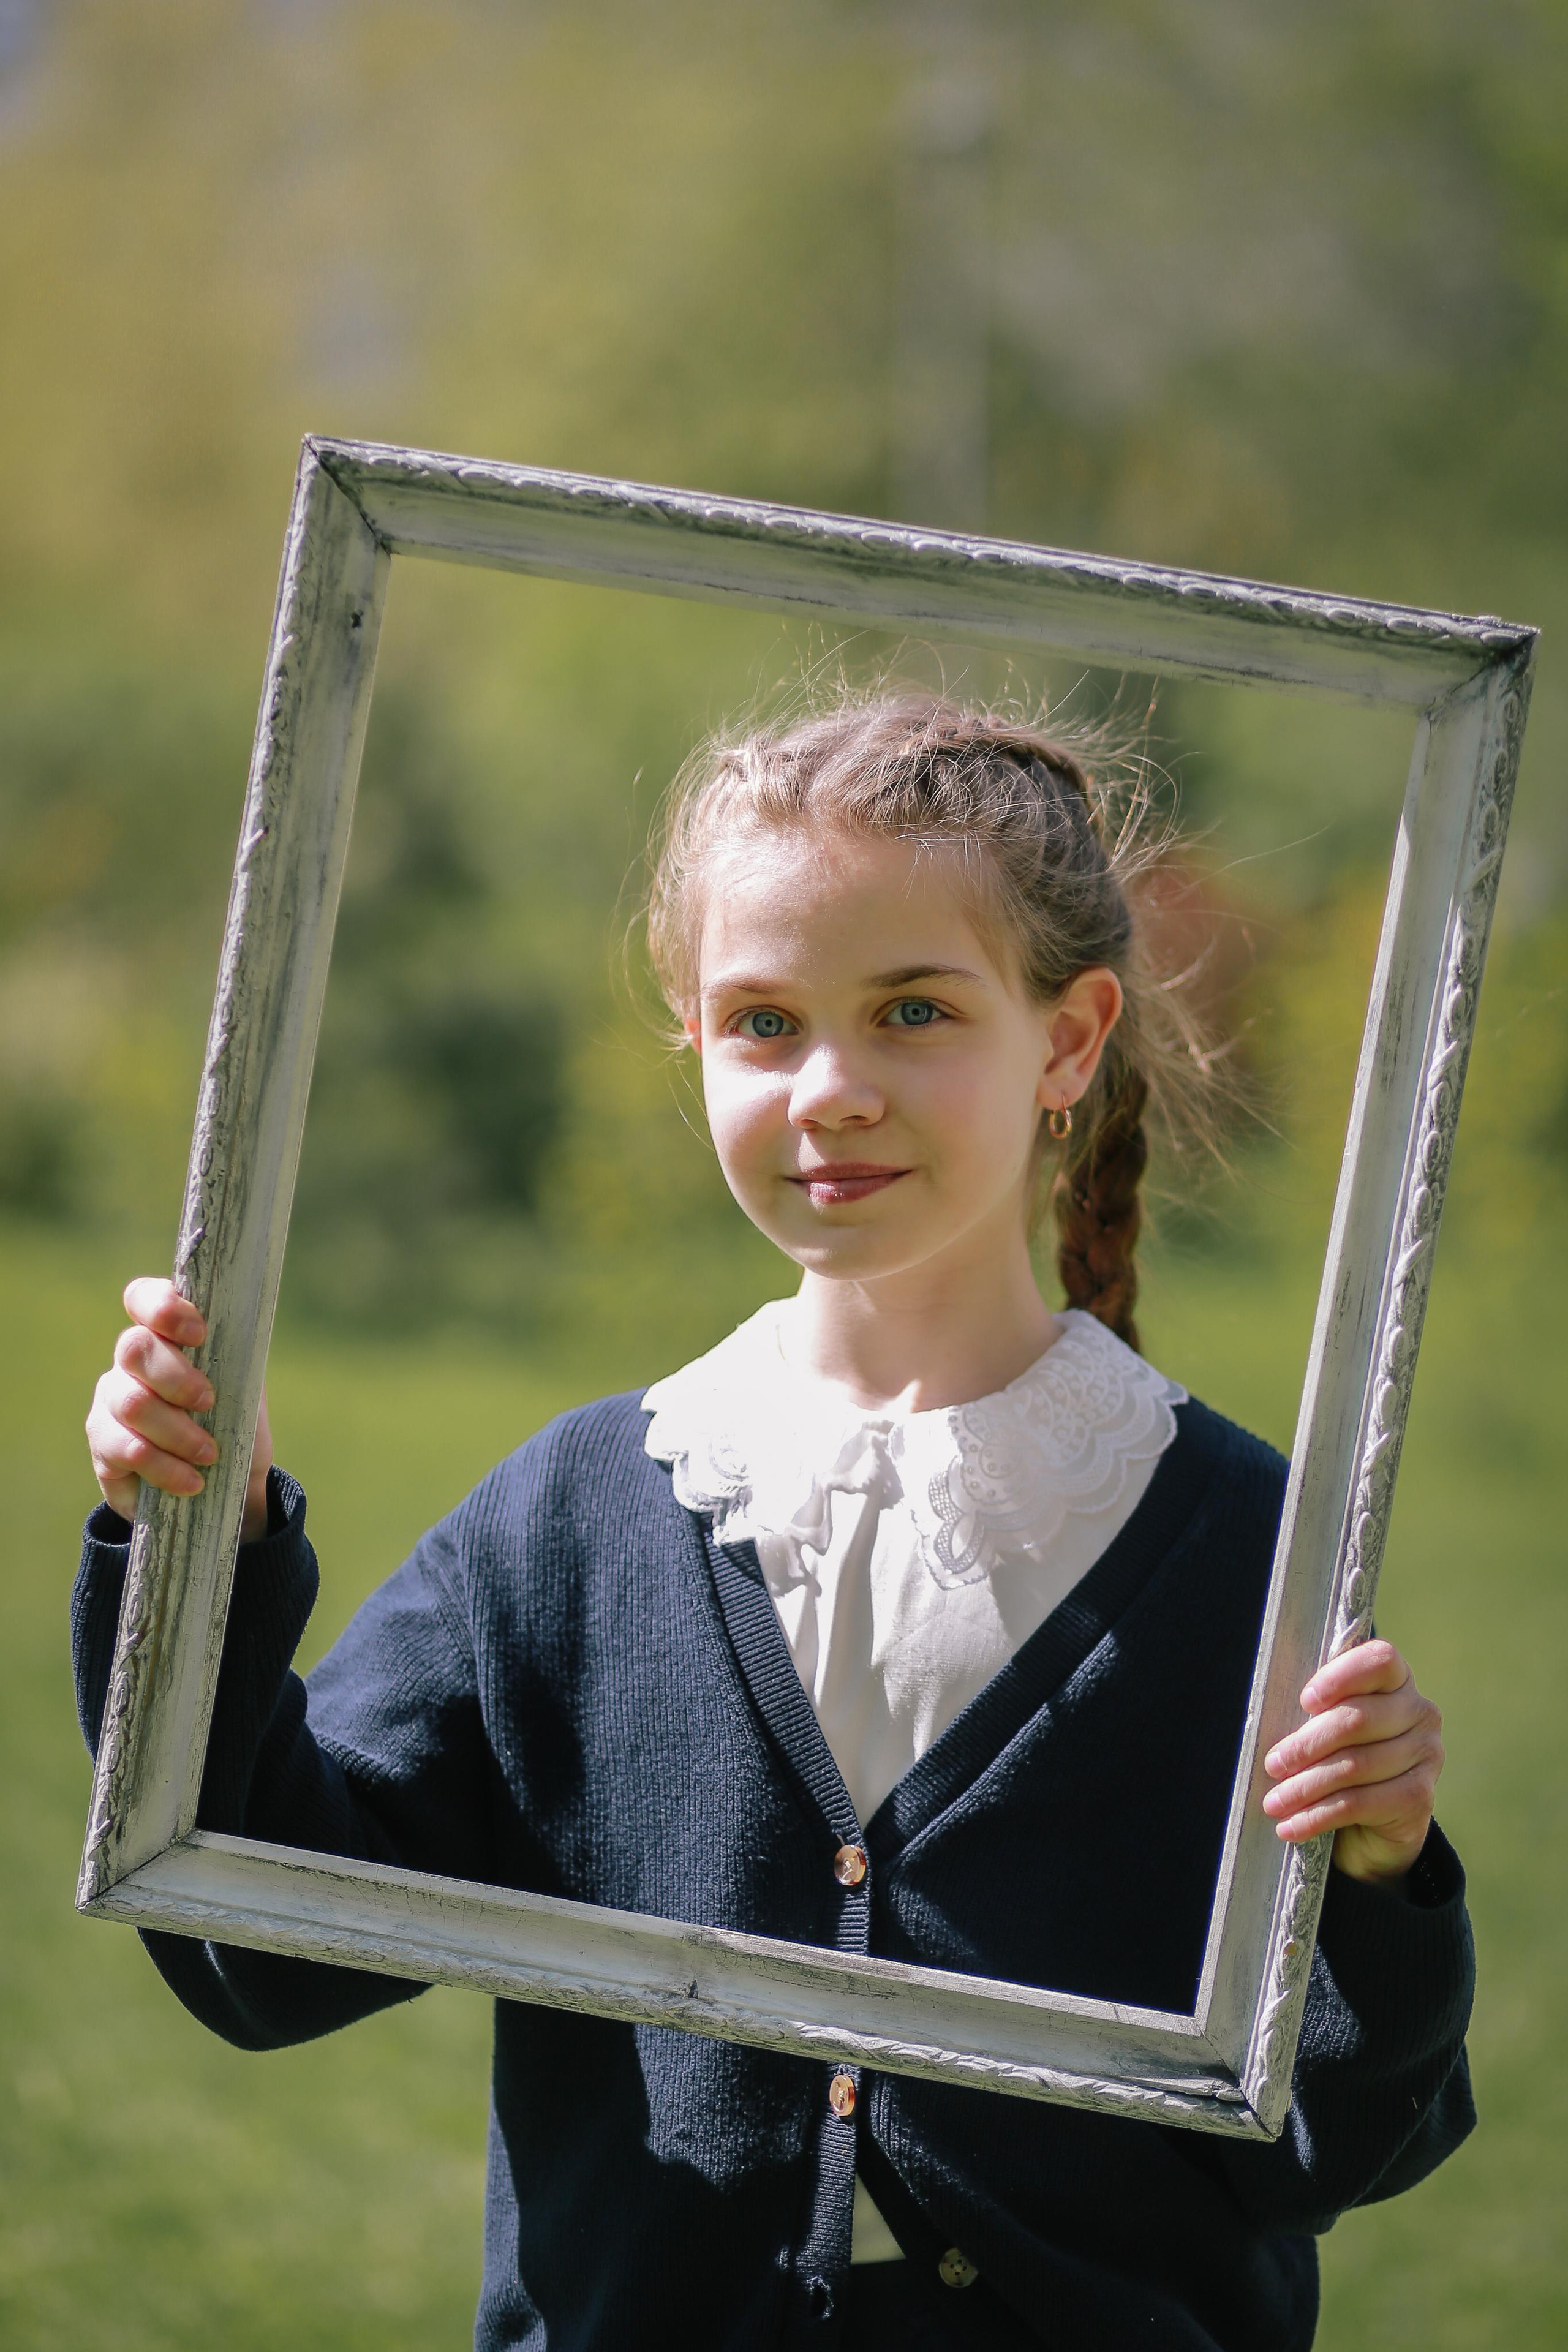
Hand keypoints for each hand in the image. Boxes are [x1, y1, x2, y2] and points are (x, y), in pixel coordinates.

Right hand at [86, 1279, 272, 1544]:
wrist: (224, 1482)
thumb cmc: (234, 1420)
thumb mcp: (244, 1386)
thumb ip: (235, 1359)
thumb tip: (240, 1341)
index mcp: (165, 1335)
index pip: (143, 1298)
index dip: (163, 1308)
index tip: (199, 1334)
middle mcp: (130, 1362)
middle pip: (134, 1348)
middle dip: (176, 1377)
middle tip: (209, 1402)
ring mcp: (111, 1402)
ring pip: (132, 1403)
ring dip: (177, 1431)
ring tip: (210, 1455)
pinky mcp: (104, 1447)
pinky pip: (126, 1450)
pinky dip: (165, 1467)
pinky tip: (192, 1482)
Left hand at [1261, 1639, 1443, 1883]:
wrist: (1371, 1823)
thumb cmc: (1338, 1757)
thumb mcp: (1324, 1728)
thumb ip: (1314, 1713)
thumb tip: (1269, 1722)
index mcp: (1397, 1680)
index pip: (1380, 1661)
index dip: (1342, 1676)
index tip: (1305, 1701)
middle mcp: (1420, 1712)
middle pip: (1359, 1719)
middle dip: (1307, 1745)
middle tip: (1272, 1765)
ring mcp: (1427, 1755)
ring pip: (1355, 1765)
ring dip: (1305, 1787)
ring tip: (1273, 1802)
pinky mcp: (1420, 1798)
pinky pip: (1359, 1803)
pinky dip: (1318, 1816)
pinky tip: (1290, 1827)